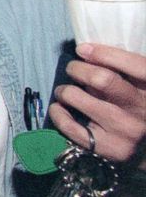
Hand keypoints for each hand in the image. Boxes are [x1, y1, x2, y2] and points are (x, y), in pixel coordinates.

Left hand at [49, 43, 145, 169]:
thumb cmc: (138, 108)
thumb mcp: (139, 87)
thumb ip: (124, 72)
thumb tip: (87, 53)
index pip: (134, 65)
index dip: (104, 53)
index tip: (83, 49)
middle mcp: (142, 110)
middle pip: (102, 79)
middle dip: (78, 69)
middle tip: (72, 69)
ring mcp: (125, 130)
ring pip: (79, 98)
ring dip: (64, 90)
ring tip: (64, 91)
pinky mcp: (108, 148)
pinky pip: (70, 126)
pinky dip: (58, 113)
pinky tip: (58, 108)